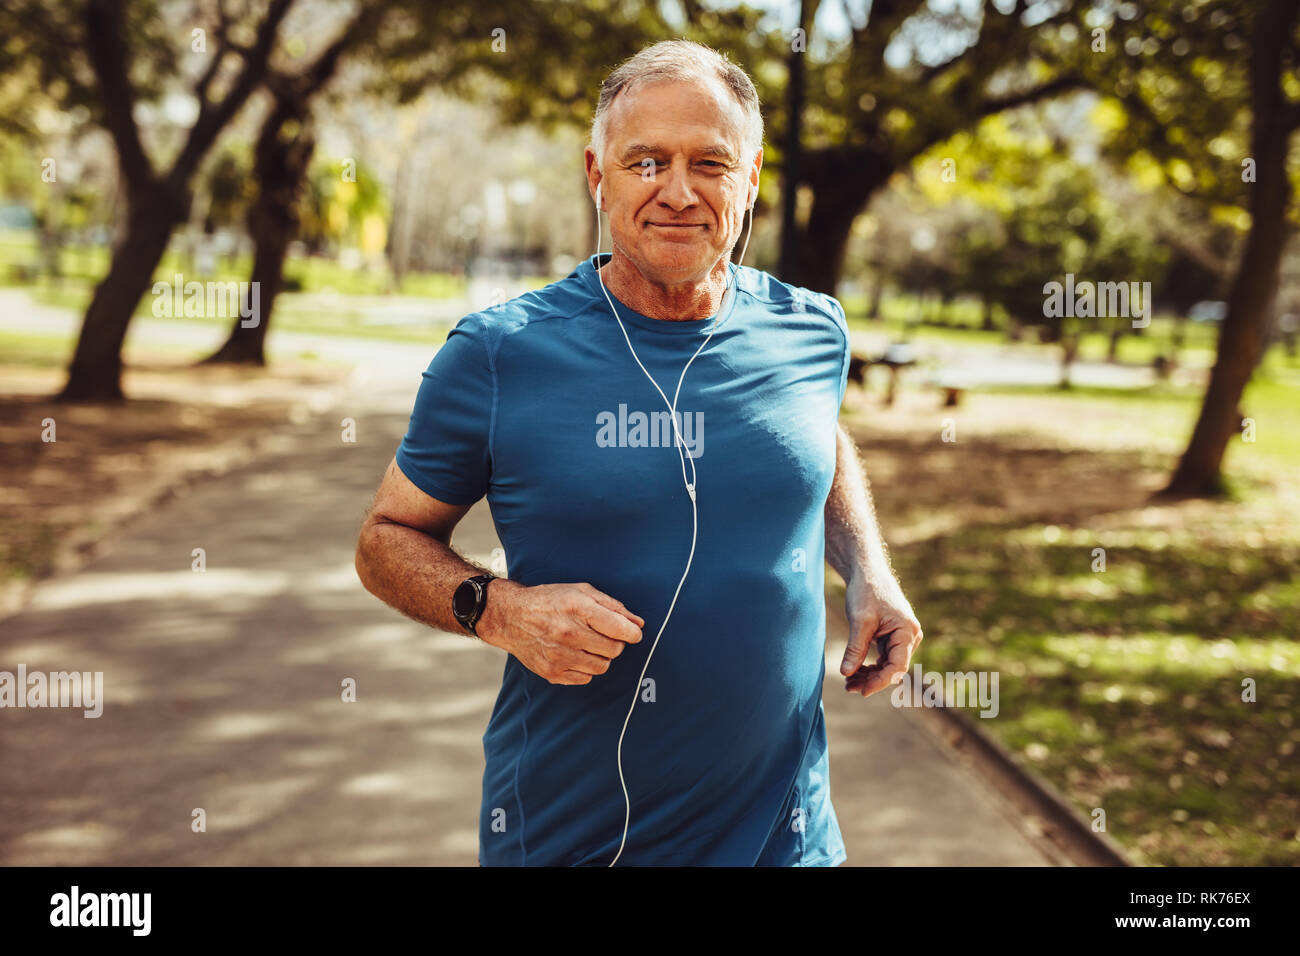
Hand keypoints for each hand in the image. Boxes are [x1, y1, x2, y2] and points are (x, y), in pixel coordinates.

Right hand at [476, 580, 643, 684]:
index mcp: (578, 609)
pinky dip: (585, 668)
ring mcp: (559, 655)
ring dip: (601, 657)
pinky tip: (574, 654)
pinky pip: (585, 678)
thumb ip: (613, 607)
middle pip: (613, 650)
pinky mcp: (551, 672)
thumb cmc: (550, 600)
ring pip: (601, 667)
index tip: (632, 633)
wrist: (512, 616)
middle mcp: (568, 633)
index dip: (632, 633)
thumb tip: (638, 624)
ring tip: (588, 645)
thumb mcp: (581, 592)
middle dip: (615, 643)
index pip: (620, 629)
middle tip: (603, 635)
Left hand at [839, 572, 922, 696]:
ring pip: (887, 665)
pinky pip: (883, 658)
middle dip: (871, 680)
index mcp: (907, 632)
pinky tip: (853, 672)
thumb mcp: (859, 621)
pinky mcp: (892, 638)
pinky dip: (869, 666)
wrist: (867, 572)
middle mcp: (909, 637)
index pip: (897, 666)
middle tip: (848, 688)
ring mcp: (902, 638)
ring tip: (848, 683)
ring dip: (869, 675)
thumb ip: (855, 648)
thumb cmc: (866, 592)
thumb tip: (846, 674)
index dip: (880, 681)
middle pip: (892, 668)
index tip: (863, 691)